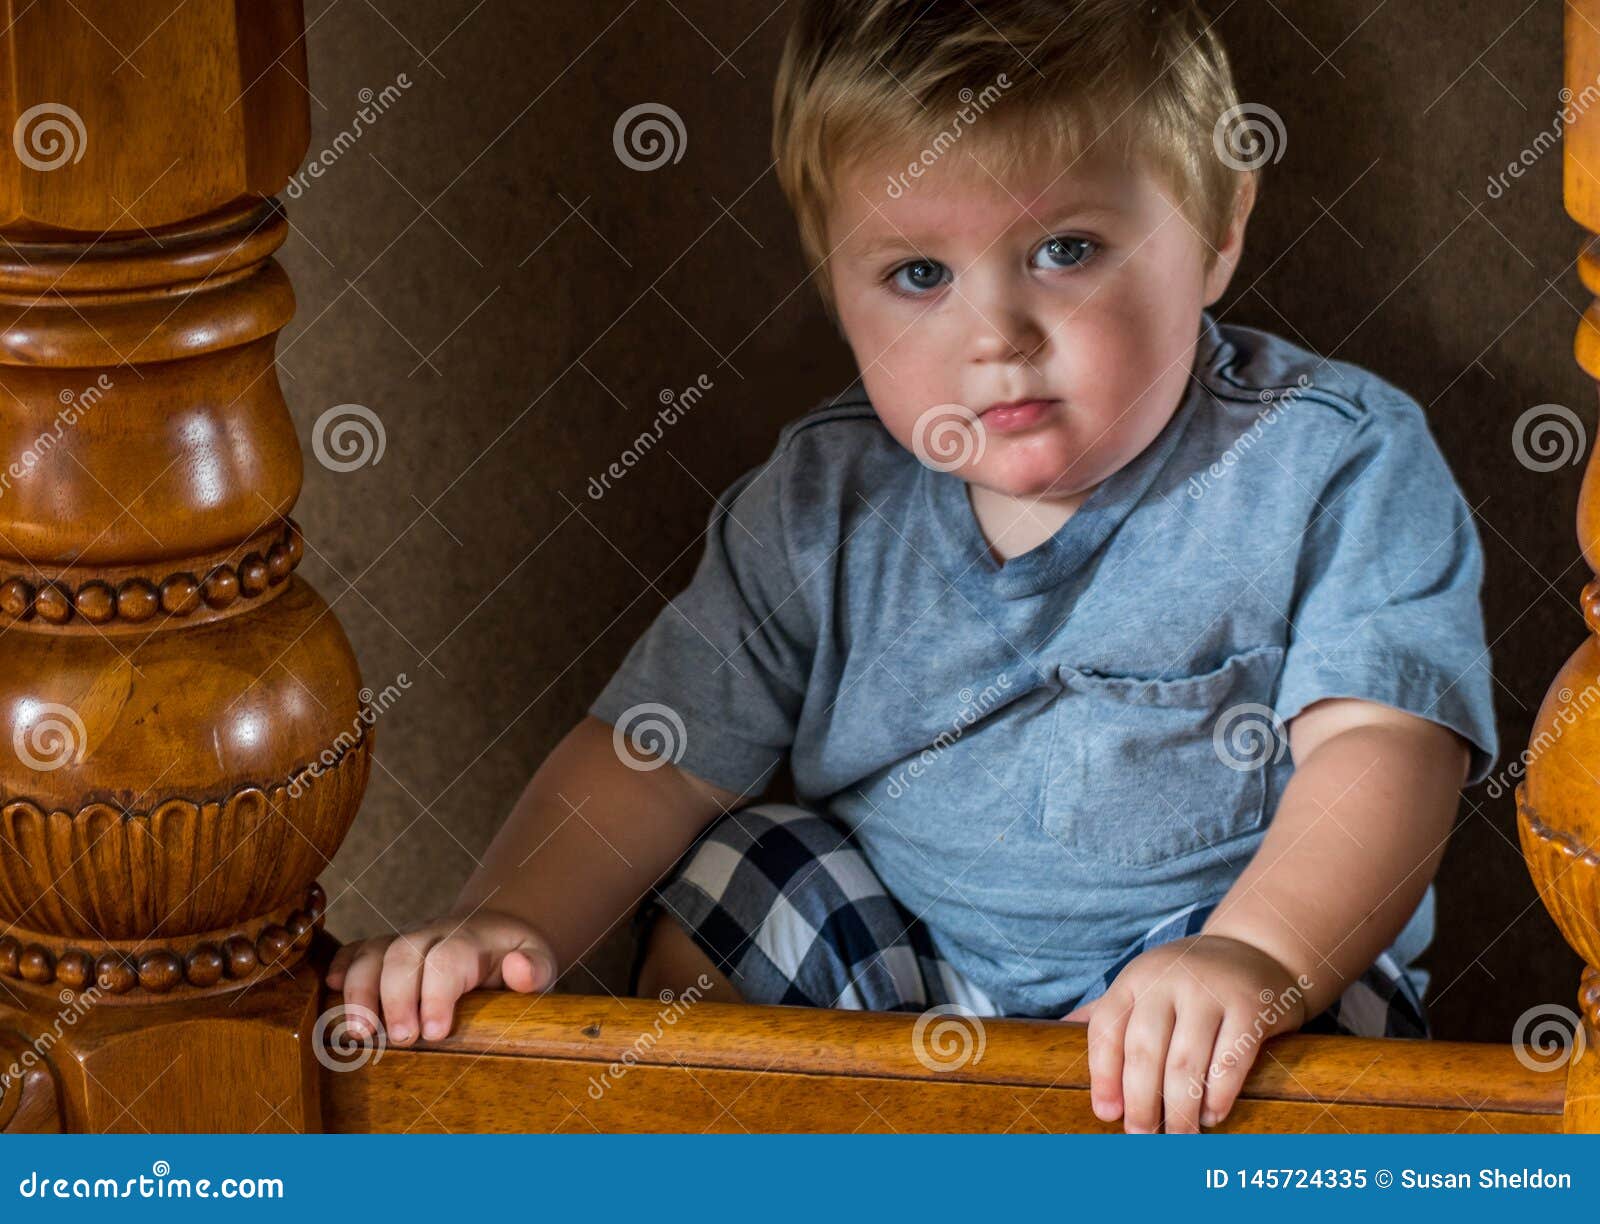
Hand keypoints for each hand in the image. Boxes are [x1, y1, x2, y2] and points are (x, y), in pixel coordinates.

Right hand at [325, 908, 558, 1046]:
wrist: (498, 932)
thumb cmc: (517, 958)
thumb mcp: (541, 962)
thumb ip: (535, 968)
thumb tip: (518, 969)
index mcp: (472, 938)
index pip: (448, 958)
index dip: (436, 994)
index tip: (434, 1033)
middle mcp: (433, 934)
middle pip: (402, 954)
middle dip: (395, 997)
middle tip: (401, 1040)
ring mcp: (404, 940)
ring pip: (371, 954)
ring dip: (358, 992)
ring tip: (359, 1035)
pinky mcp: (384, 950)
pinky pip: (354, 952)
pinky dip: (339, 969)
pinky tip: (329, 995)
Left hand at [1061, 934, 1304, 1132]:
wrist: (1255, 950)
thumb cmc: (1187, 982)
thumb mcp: (1144, 986)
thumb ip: (1106, 1012)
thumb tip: (1052, 1034)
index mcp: (1135, 979)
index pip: (1106, 1029)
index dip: (1102, 1076)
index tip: (1105, 1115)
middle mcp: (1167, 979)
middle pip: (1144, 1050)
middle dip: (1140, 1102)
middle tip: (1141, 1138)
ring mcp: (1210, 991)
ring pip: (1185, 1061)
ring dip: (1179, 1109)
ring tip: (1178, 1139)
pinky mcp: (1250, 1005)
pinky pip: (1230, 1060)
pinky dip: (1218, 1095)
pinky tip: (1211, 1116)